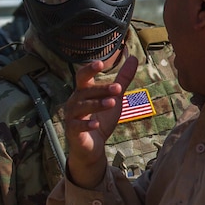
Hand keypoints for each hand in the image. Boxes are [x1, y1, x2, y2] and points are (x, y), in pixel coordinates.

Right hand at [62, 53, 138, 188]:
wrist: (91, 146)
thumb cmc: (100, 118)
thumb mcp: (114, 98)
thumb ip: (122, 79)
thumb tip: (133, 58)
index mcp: (83, 91)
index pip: (83, 76)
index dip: (89, 69)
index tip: (100, 64)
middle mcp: (74, 101)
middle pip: (85, 91)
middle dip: (101, 89)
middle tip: (118, 89)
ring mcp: (71, 116)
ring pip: (81, 107)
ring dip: (96, 104)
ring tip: (112, 103)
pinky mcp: (72, 131)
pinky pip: (77, 126)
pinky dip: (86, 124)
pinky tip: (96, 124)